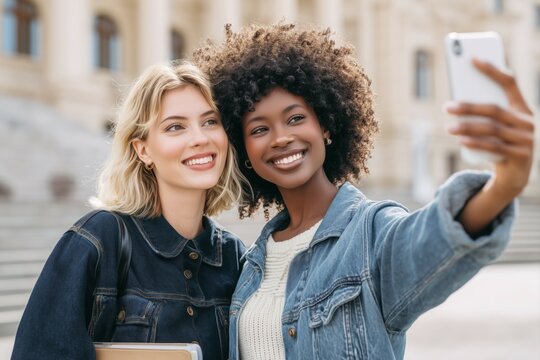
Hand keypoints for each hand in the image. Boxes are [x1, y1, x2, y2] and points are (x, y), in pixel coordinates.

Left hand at [446, 58, 534, 198]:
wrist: (516, 174)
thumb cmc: (501, 143)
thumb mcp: (497, 126)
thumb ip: (485, 114)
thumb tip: (455, 102)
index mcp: (522, 107)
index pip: (509, 83)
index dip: (492, 70)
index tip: (472, 59)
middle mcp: (528, 121)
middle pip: (494, 109)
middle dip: (468, 107)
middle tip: (447, 107)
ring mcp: (527, 139)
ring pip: (492, 129)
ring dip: (468, 128)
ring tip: (449, 128)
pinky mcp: (521, 155)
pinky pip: (494, 147)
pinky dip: (476, 143)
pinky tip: (461, 141)